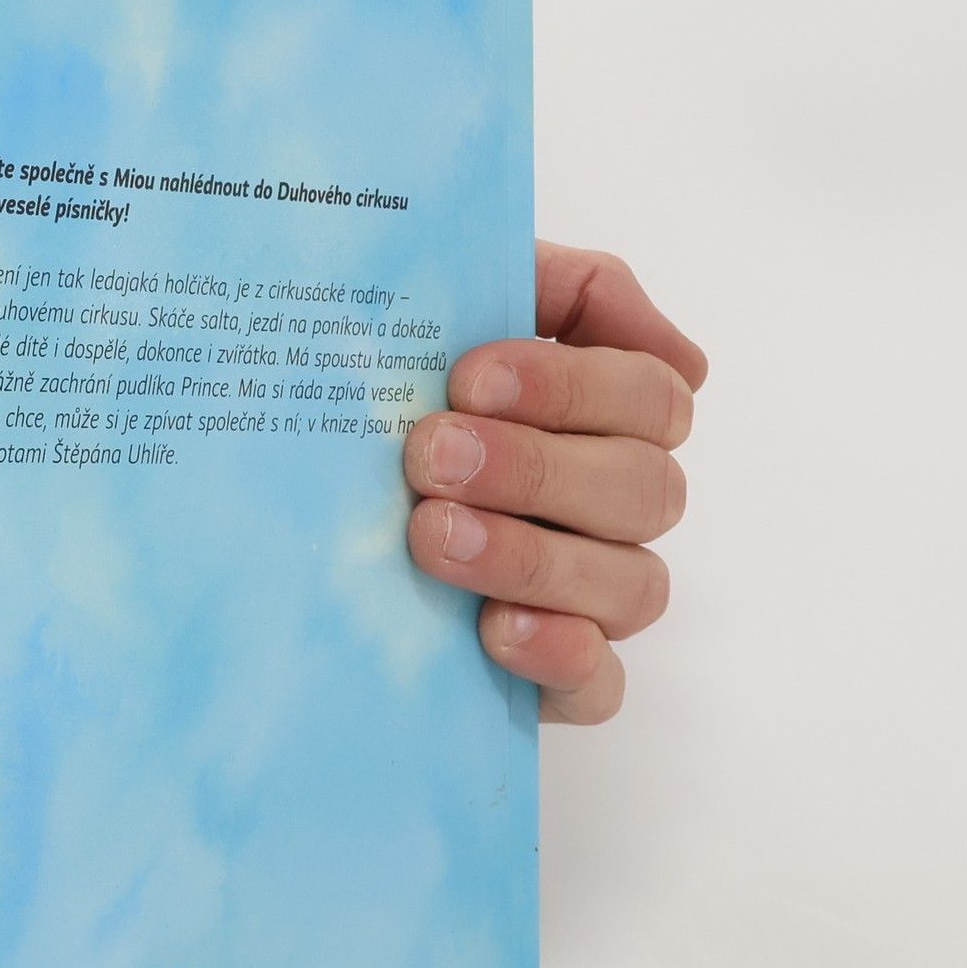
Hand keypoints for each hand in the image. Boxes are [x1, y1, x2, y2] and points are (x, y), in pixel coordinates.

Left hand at [404, 243, 707, 723]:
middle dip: (536, 469)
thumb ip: (555, 283)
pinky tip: (493, 628)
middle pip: (644, 490)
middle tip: (430, 456)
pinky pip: (600, 684)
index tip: (468, 378)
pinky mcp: (557, 676)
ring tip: (431, 536)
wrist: (299, 496)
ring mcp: (595, 596)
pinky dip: (559, 656)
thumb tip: (667, 342)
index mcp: (611, 413)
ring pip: (631, 585)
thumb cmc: (394, 387)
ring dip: (532, 556)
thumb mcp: (448, 304)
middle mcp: (616, 505)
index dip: (571, 385)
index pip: (650, 396)